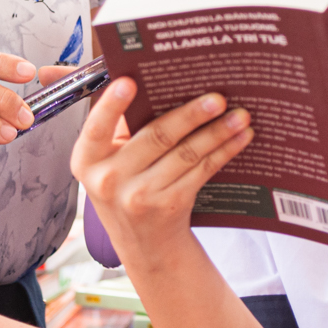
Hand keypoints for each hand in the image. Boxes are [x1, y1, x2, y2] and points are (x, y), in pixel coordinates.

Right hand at [71, 79, 251, 261]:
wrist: (145, 245)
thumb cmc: (126, 188)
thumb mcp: (109, 162)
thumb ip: (121, 127)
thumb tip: (153, 83)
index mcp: (87, 159)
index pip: (96, 128)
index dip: (112, 105)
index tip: (129, 82)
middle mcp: (108, 180)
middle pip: (155, 137)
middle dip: (191, 114)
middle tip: (217, 97)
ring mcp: (140, 197)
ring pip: (185, 153)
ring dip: (217, 131)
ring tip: (239, 115)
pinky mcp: (169, 205)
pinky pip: (201, 170)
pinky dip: (223, 151)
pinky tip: (240, 137)